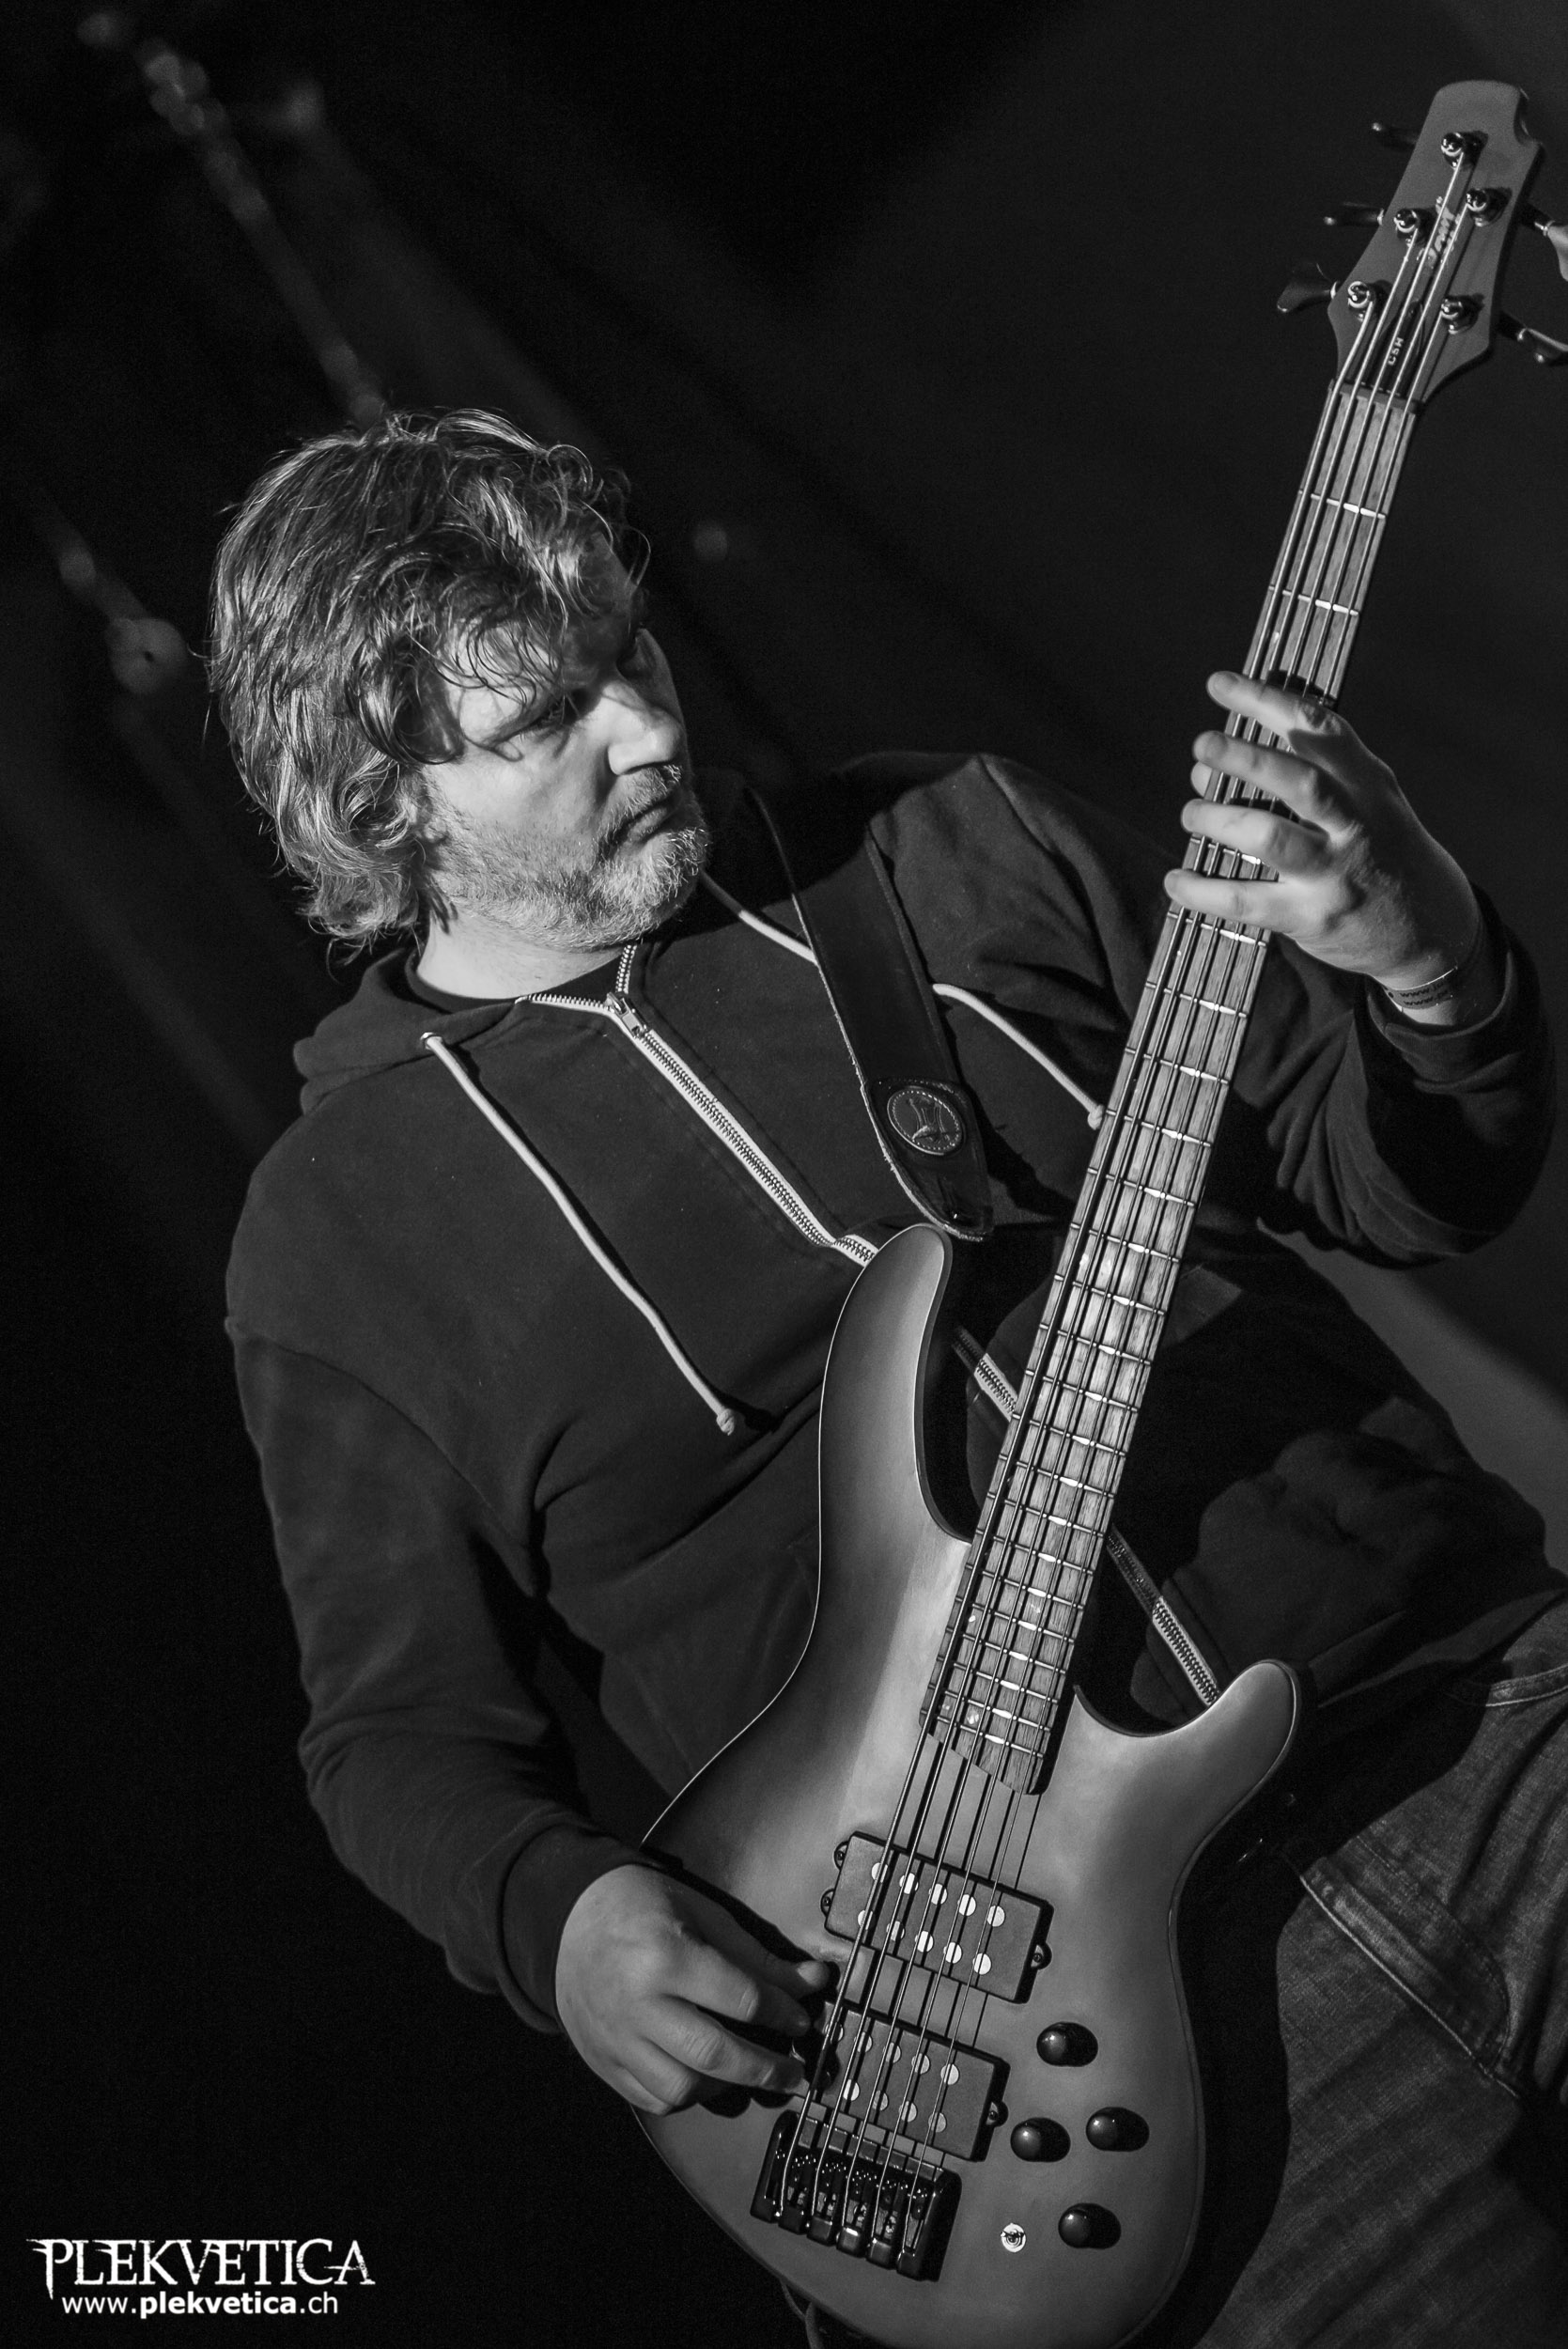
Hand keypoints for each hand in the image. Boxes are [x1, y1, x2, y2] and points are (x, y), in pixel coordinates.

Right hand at [555, 1863, 832, 2114]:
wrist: (569, 1918)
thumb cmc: (642, 1907)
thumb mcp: (703, 1915)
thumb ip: (756, 1957)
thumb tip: (809, 1983)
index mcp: (666, 1957)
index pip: (741, 2000)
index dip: (782, 2013)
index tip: (801, 2020)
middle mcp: (638, 2005)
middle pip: (715, 2055)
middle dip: (766, 2069)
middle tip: (795, 2073)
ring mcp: (616, 2038)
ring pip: (681, 2088)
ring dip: (724, 2087)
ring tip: (745, 2072)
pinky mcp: (603, 2060)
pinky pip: (652, 2099)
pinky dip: (686, 2096)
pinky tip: (704, 2077)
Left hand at [1164, 673, 1498, 1021]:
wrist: (1429, 927)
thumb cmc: (1379, 850)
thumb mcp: (1370, 799)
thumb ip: (1315, 771)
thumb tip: (1222, 751)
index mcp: (1369, 784)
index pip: (1319, 730)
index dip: (1266, 701)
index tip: (1220, 685)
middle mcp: (1356, 824)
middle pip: (1298, 781)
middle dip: (1243, 758)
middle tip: (1202, 745)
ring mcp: (1335, 873)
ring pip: (1269, 836)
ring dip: (1218, 819)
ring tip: (1192, 813)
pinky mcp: (1312, 917)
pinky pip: (1246, 900)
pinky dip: (1202, 889)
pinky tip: (1177, 880)